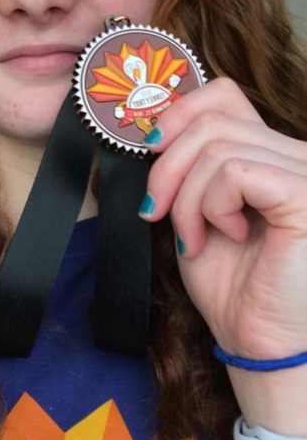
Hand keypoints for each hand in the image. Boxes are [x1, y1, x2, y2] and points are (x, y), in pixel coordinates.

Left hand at [140, 78, 306, 359]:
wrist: (262, 345)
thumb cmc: (233, 285)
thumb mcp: (196, 210)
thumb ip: (187, 166)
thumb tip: (151, 130)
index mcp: (272, 152)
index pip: (223, 94)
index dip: (177, 113)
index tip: (148, 151)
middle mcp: (297, 153)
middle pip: (211, 119)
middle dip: (166, 167)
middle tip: (157, 213)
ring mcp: (306, 170)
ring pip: (217, 146)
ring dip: (186, 198)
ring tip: (195, 237)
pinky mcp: (305, 194)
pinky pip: (235, 171)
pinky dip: (211, 204)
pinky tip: (225, 235)